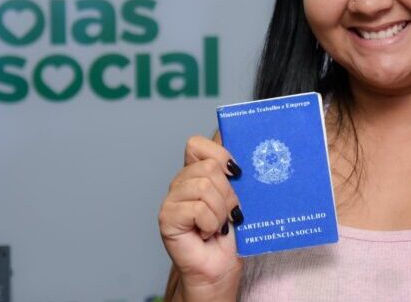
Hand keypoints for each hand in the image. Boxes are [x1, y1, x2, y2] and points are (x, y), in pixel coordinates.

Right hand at [159, 135, 243, 298]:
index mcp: (196, 172)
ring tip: (218, 225)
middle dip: (228, 193)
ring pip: (204, 187)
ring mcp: (172, 199)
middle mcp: (181, 182)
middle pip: (208, 167)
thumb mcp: (239, 196)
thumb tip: (243, 154)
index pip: (197, 144)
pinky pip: (198, 208)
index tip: (236, 173)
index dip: (219, 154)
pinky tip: (206, 233)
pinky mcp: (167, 217)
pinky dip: (210, 223)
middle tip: (229, 212)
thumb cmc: (231, 233)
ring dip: (220, 211)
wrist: (221, 267)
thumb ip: (236, 174)